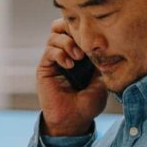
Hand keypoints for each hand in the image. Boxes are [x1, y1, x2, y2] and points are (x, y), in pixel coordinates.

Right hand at [37, 18, 107, 135]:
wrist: (74, 120)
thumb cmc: (89, 104)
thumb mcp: (102, 79)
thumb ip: (99, 59)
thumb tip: (99, 40)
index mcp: (79, 54)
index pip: (76, 29)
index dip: (84, 27)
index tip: (96, 36)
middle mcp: (65, 54)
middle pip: (61, 26)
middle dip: (72, 28)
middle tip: (83, 41)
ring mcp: (54, 60)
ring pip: (54, 35)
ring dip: (67, 42)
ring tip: (78, 57)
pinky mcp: (44, 68)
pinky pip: (49, 51)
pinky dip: (60, 53)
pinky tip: (70, 65)